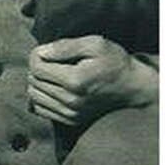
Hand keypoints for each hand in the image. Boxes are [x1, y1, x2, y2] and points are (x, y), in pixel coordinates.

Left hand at [28, 35, 157, 126]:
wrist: (131, 87)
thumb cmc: (114, 62)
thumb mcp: (95, 44)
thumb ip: (65, 46)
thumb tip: (40, 53)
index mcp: (75, 81)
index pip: (37, 68)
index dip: (36, 56)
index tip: (47, 51)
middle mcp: (70, 100)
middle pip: (33, 81)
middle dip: (37, 68)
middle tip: (51, 61)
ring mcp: (70, 113)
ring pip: (33, 96)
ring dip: (37, 83)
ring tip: (52, 74)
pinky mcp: (70, 120)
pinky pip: (40, 109)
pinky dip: (41, 97)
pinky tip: (53, 88)